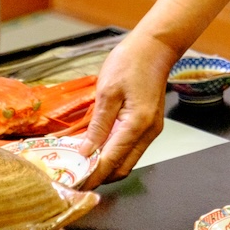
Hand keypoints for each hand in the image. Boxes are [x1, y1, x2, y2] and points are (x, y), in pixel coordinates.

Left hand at [79, 30, 181, 187]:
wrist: (154, 47)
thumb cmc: (130, 62)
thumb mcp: (107, 92)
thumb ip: (98, 125)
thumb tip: (86, 151)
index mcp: (137, 124)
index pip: (112, 161)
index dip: (93, 175)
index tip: (75, 183)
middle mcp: (148, 132)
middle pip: (122, 168)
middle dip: (100, 176)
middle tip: (76, 174)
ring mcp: (152, 130)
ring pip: (128, 160)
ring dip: (107, 165)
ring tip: (84, 162)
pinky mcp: (150, 125)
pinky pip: (131, 148)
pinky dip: (115, 153)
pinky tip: (99, 147)